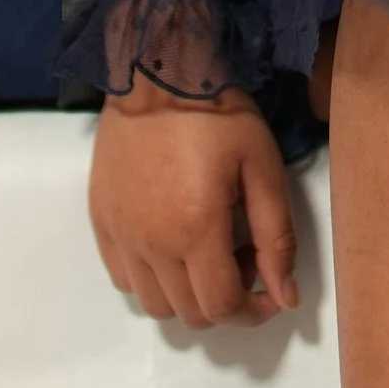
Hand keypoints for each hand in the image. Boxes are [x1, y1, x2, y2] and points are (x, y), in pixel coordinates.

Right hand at [88, 78, 298, 325]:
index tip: (270, 291)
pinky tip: (171, 242)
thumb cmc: (219, 115)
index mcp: (196, 230)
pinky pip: (124, 278)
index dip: (254, 312)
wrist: (160, 72)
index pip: (224, 309)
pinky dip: (152, 278)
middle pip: (190, 315)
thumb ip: (278, 238)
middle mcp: (151, 244)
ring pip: (155, 305)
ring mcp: (121, 235)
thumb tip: (286, 298)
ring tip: (206, 248)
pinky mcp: (101, 221)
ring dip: (187, 294)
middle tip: (242, 253)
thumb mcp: (264, 169)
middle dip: (225, 299)